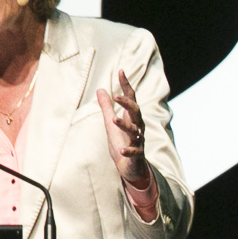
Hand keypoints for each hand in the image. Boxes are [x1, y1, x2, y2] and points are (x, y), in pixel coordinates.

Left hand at [96, 70, 154, 195]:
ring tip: (114, 120)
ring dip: (125, 125)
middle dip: (127, 103)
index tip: (120, 71)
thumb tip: (100, 89)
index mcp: (132, 118)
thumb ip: (106, 107)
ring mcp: (138, 140)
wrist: (130, 167)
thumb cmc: (122, 142)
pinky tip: (121, 149)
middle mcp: (137, 126)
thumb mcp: (110, 123)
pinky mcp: (136, 154)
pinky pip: (134, 151)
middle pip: (135, 111)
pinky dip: (129, 150)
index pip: (131, 98)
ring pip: (134, 130)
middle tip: (116, 96)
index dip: (126, 85)